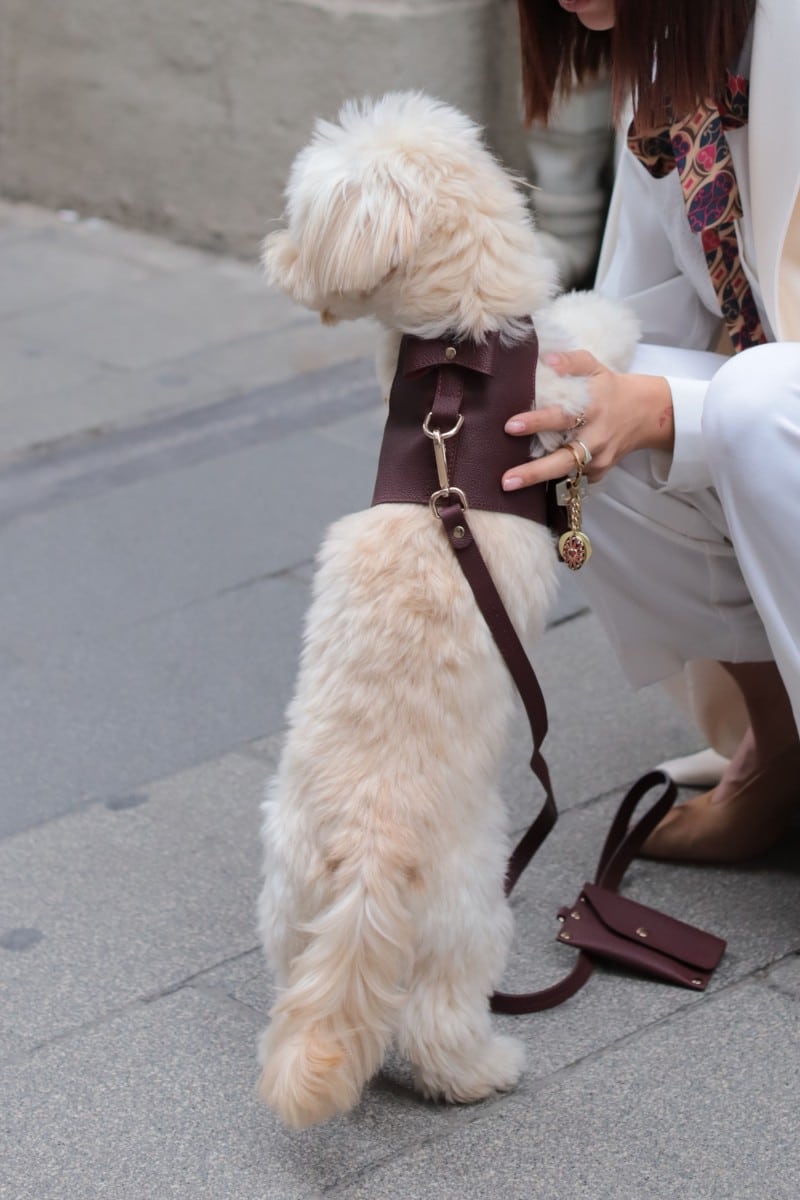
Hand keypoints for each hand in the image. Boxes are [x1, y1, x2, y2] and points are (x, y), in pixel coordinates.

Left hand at [501, 350, 673, 489]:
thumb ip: (572, 362)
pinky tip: (534, 477)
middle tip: (506, 480)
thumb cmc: (610, 388)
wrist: (646, 413)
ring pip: (567, 473)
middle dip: (535, 471)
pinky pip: (574, 477)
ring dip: (538, 480)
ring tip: (510, 484)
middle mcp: (597, 437)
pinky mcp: (600, 472)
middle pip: (564, 460)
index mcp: (593, 409)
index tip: (510, 426)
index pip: (562, 417)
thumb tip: (546, 359)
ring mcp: (600, 459)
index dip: (536, 422)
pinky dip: (554, 477)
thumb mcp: (595, 367)